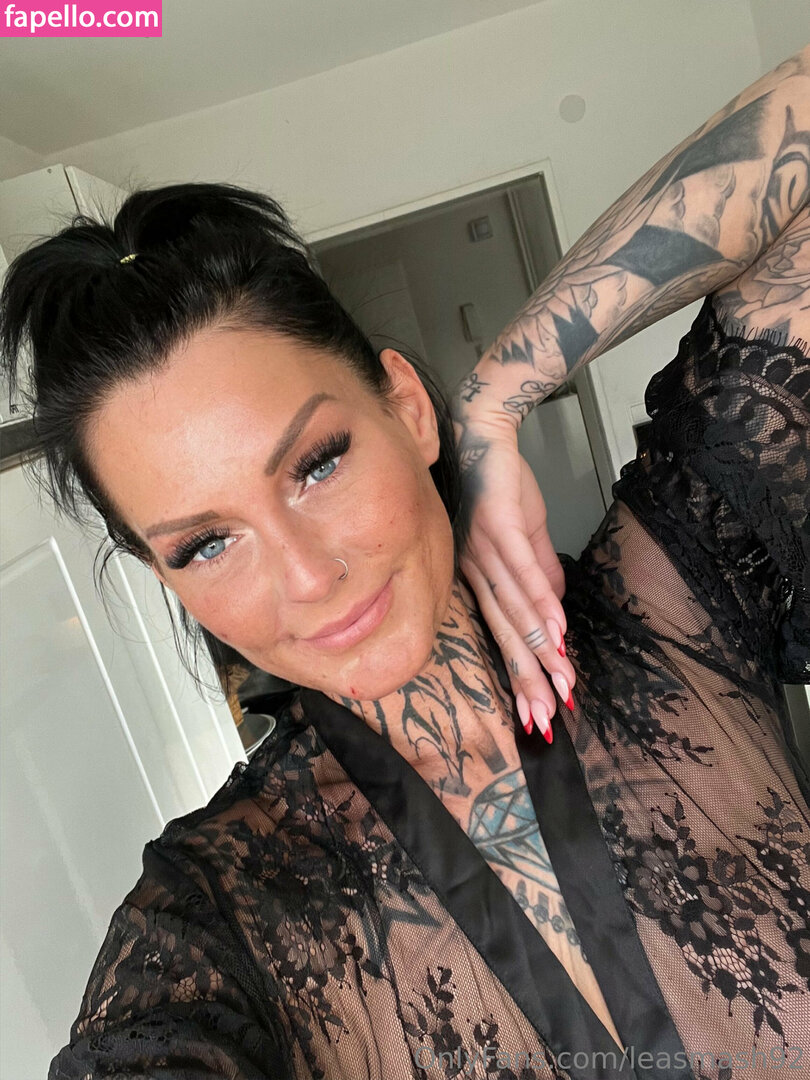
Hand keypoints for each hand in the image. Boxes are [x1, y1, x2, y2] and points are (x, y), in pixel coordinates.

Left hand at [456, 416, 576, 740]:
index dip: (522, 675)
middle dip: (527, 680)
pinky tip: (555, 631)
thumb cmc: (500, 484)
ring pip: (514, 611)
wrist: (482, 434)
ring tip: (561, 684)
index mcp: (481, 577)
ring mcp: (485, 552)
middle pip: (505, 635)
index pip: (504, 634)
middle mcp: (477, 572)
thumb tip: (558, 609)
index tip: (539, 714)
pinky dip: (539, 603)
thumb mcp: (525, 534)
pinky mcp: (498, 528)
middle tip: (546, 719)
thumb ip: (541, 572)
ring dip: (539, 651)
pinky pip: (520, 572)